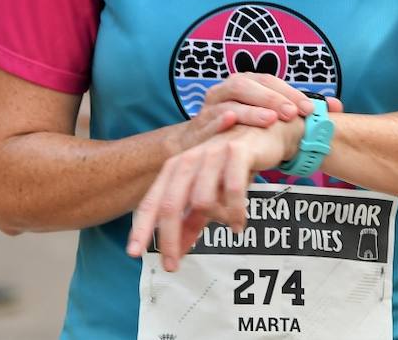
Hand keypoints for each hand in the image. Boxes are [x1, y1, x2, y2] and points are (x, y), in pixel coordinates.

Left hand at [128, 122, 298, 270]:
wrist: (263, 132)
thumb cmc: (231, 166)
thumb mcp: (209, 195)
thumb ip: (192, 221)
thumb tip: (177, 252)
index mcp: (175, 169)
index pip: (152, 201)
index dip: (141, 228)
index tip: (133, 253)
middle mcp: (189, 160)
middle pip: (170, 204)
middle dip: (168, 238)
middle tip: (171, 265)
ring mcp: (211, 154)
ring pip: (201, 199)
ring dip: (215, 221)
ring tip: (231, 228)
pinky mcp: (236, 152)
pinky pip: (232, 190)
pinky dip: (235, 212)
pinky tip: (239, 225)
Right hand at [185, 73, 316, 146]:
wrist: (201, 149)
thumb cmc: (240, 132)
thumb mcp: (269, 121)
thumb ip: (297, 112)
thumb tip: (338, 106)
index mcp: (245, 85)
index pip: (269, 81)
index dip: (289, 91)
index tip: (310, 108)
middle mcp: (226, 90)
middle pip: (248, 85)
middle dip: (273, 98)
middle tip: (293, 113)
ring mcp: (210, 107)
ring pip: (229, 101)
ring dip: (251, 109)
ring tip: (270, 119)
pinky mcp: (197, 127)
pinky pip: (208, 120)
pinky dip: (219, 120)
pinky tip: (231, 120)